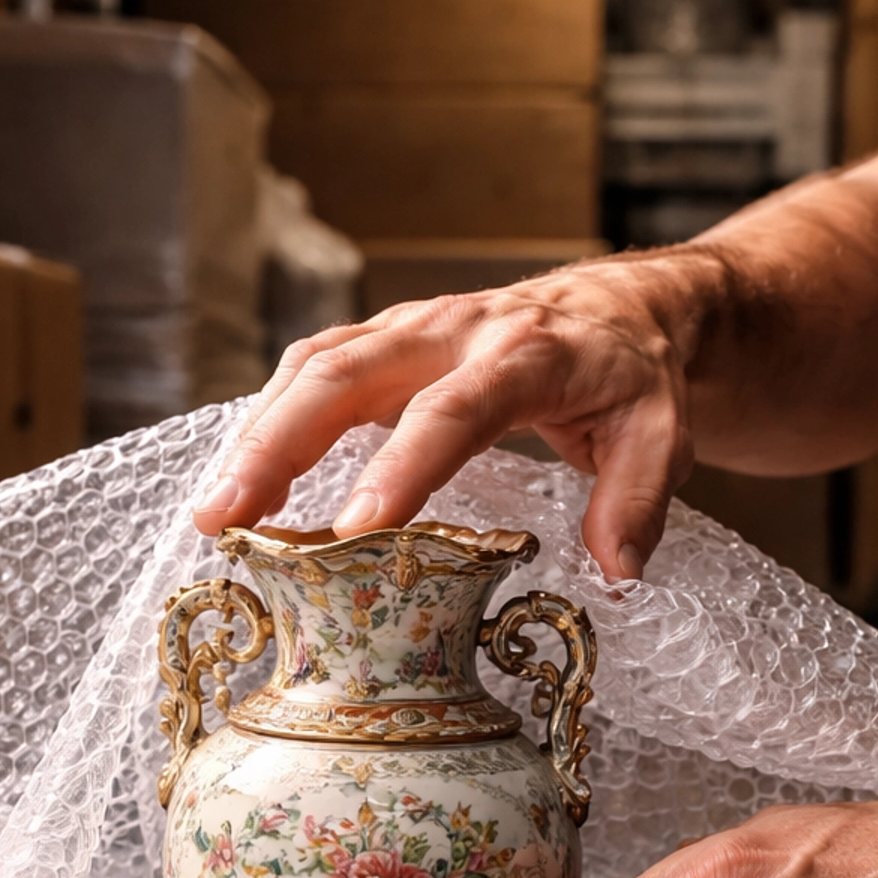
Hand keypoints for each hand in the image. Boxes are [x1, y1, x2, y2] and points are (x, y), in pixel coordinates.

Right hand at [192, 257, 702, 579]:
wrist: (623, 308)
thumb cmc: (634, 376)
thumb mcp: (664, 433)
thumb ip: (639, 497)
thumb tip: (616, 568)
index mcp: (526, 352)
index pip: (453, 409)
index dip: (401, 465)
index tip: (354, 529)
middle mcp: (455, 329)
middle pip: (348, 374)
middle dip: (278, 445)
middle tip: (226, 518)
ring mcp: (411, 328)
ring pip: (315, 367)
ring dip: (256, 435)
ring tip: (214, 513)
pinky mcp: (385, 340)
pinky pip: (314, 369)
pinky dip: (270, 417)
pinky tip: (241, 477)